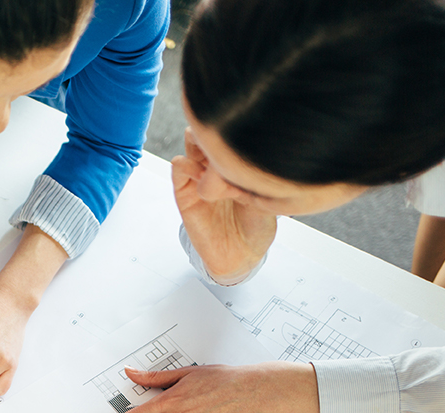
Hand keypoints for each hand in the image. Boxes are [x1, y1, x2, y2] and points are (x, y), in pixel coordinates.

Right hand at [174, 128, 276, 283]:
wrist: (242, 254)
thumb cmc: (258, 224)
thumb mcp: (266, 196)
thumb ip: (254, 176)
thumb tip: (251, 155)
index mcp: (237, 162)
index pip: (231, 131)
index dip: (235, 126)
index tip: (245, 131)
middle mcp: (217, 165)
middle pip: (210, 132)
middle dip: (215, 129)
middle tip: (226, 136)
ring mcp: (199, 177)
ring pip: (192, 144)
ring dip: (199, 143)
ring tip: (214, 158)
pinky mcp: (185, 193)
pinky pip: (179, 169)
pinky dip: (186, 164)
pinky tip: (201, 174)